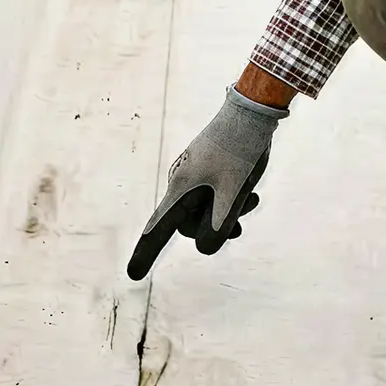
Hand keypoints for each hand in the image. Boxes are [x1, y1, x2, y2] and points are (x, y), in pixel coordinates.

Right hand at [126, 87, 285, 278]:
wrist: (252, 110)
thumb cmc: (240, 151)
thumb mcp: (233, 194)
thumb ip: (218, 227)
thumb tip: (204, 248)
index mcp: (182, 189)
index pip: (159, 228)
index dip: (147, 253)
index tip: (133, 275)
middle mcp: (183, 182)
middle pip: (189, 223)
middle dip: (214, 228)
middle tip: (240, 224)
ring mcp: (196, 174)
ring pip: (206, 209)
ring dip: (228, 213)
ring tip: (251, 200)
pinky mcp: (209, 168)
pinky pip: (214, 195)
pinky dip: (230, 200)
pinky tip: (250, 194)